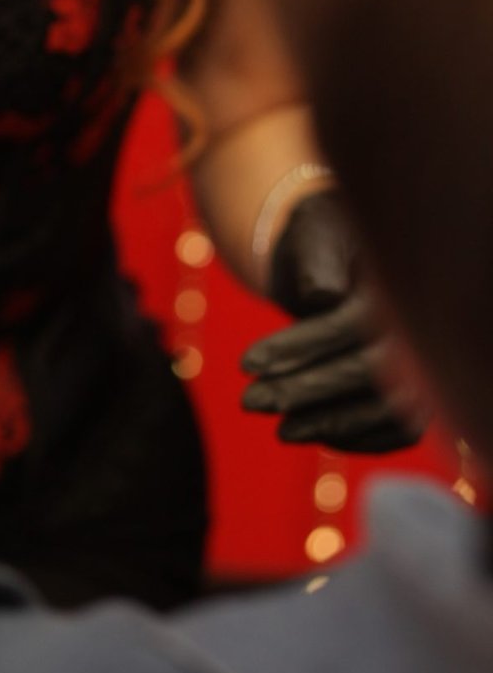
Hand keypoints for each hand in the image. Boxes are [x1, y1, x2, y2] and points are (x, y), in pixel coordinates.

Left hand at [240, 190, 424, 453]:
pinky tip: (312, 433)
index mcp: (400, 281)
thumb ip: (316, 261)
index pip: (349, 323)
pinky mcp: (421, 390)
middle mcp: (423, 326)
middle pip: (370, 371)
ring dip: (331, 423)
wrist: (344, 254)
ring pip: (387, 407)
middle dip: (306, 391)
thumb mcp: (313, 234)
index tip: (245, 364)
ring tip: (280, 429)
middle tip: (248, 402)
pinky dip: (358, 438)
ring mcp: (427, 361)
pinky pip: (398, 428)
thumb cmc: (323, 237)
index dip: (299, 347)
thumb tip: (323, 297)